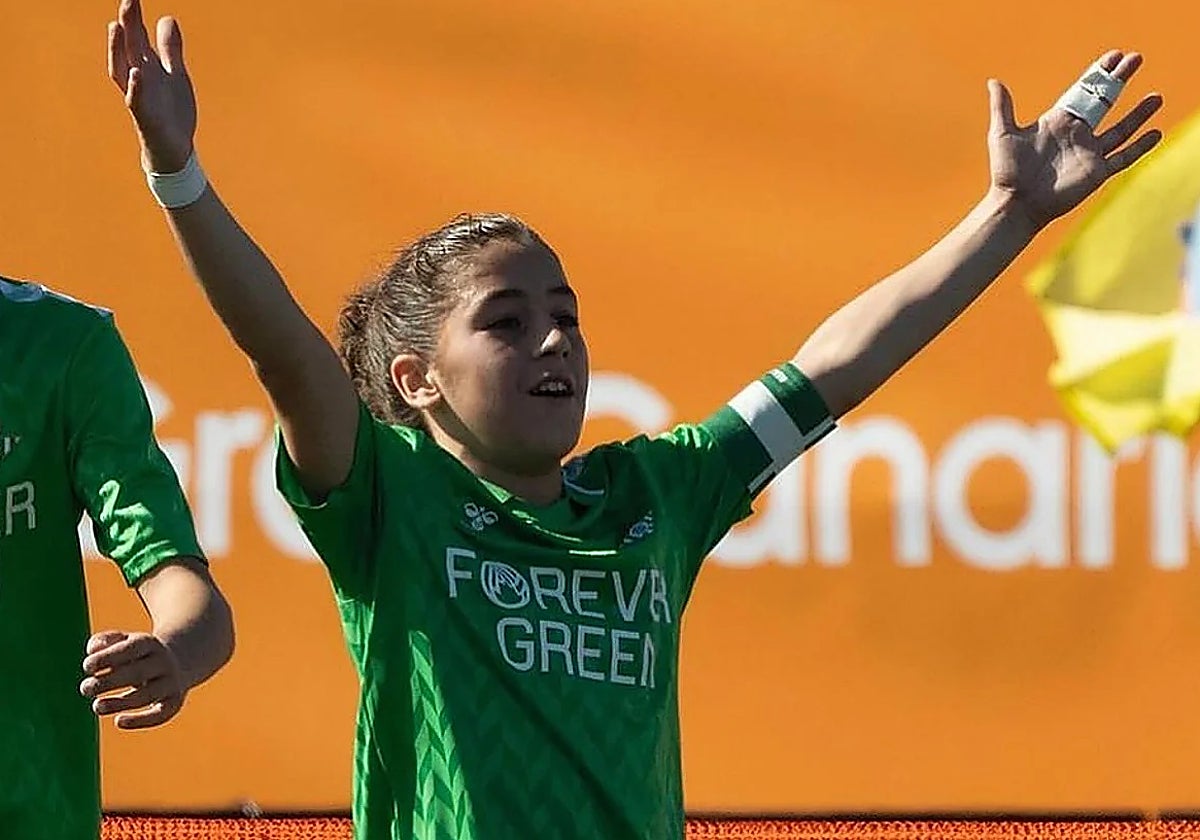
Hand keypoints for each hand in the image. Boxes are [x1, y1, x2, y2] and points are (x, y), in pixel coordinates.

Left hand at [79, 630, 186, 729]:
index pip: (130, 649)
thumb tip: (92, 652)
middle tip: (85, 688)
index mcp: (150, 644)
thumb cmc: (136, 654)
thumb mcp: (122, 641)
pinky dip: (141, 720)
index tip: (87, 667)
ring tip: (96, 706)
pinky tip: (118, 721)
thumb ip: (104, 641)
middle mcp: (163, 662)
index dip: (107, 658)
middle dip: (109, 682)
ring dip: (119, 703)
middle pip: (138, 673)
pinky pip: (160, 715)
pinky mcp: (174, 702)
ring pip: (146, 696)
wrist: (176, 661)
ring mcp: (171, 683)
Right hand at [107, 0, 195, 173]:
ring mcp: (140, 99)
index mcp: (146, 69)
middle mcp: (139, 81)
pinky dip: (135, 88)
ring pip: (127, 71)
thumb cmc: (171, 112)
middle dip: (128, 25)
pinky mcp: (146, 119)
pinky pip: (136, 102)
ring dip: (121, 49)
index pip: (136, 40)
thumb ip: (170, 49)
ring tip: (118, 25)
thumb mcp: (174, 75)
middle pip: (130, 49)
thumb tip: (167, 18)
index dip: (133, 20)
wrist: (174, 150)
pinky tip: (137, 73)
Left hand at [987, 50, 1162, 231]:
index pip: (1083, 92)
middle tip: (1137, 58)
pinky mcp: (1097, 172)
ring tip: (1157, 97)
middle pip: (1105, 102)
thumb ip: (1003, 107)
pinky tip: (1156, 134)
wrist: (1015, 203)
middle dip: (1120, 80)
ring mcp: (1089, 153)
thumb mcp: (1003, 133)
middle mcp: (1076, 134)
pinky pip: (1124, 157)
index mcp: (1057, 122)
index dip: (1098, 74)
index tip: (1113, 57)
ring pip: (1121, 129)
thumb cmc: (1007, 171)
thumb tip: (994, 81)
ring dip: (1139, 114)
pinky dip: (1140, 146)